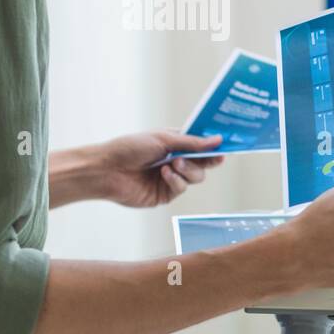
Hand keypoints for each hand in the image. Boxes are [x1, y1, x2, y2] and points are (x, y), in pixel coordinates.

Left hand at [91, 130, 227, 207]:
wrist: (107, 169)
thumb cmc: (129, 148)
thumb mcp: (163, 139)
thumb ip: (191, 142)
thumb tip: (217, 140)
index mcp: (174, 144)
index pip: (200, 145)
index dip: (213, 147)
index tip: (226, 146)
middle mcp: (174, 161)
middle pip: (202, 163)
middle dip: (204, 160)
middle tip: (207, 157)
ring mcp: (170, 179)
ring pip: (195, 177)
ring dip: (187, 170)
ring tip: (173, 164)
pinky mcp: (164, 195)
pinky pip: (180, 189)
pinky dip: (175, 181)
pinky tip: (163, 174)